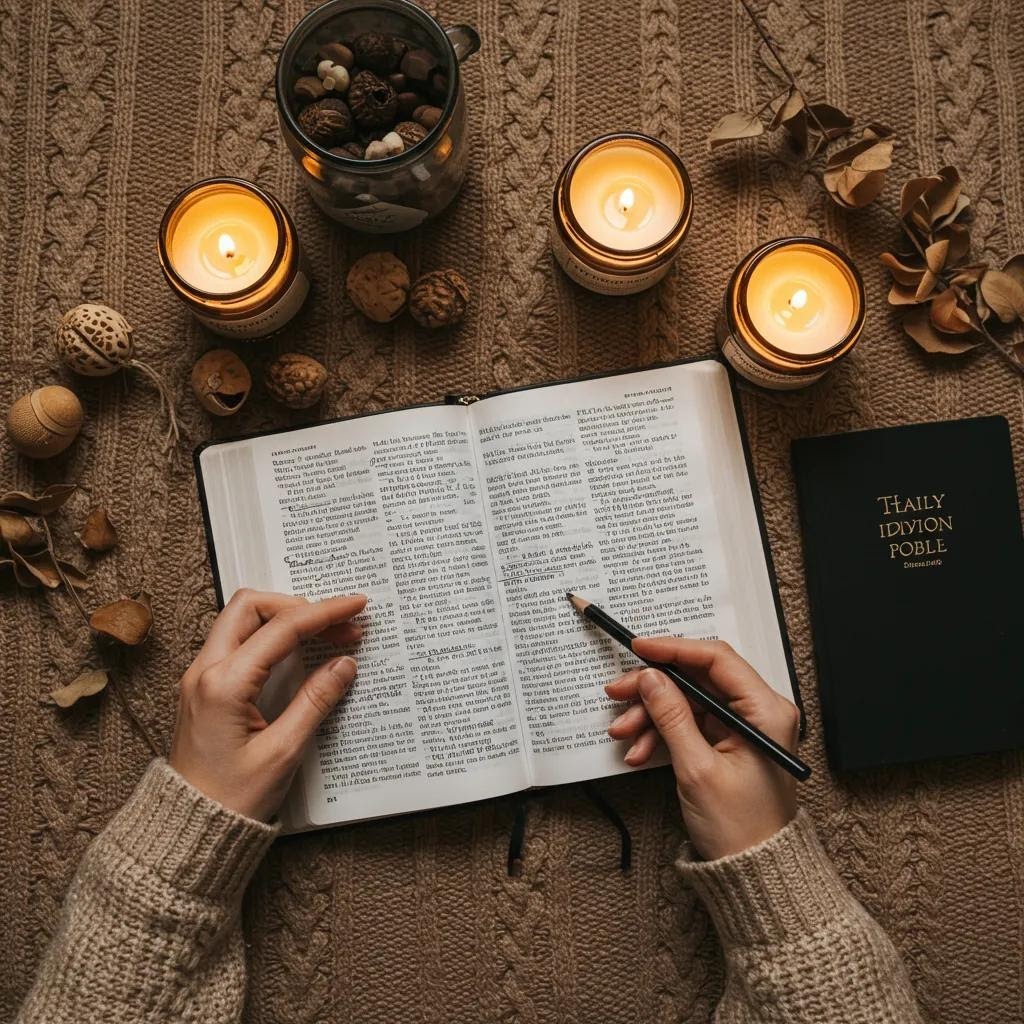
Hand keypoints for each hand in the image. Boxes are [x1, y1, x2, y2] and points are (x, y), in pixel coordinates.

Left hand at [169, 589, 365, 820]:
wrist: (187, 831)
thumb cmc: (230, 801)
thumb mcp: (282, 753)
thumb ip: (314, 701)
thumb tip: (344, 663)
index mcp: (223, 684)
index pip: (281, 628)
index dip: (324, 612)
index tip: (355, 606)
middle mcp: (204, 672)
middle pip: (251, 607)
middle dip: (298, 605)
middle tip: (338, 622)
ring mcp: (200, 678)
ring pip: (242, 621)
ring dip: (284, 618)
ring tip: (325, 633)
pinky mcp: (204, 688)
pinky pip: (237, 643)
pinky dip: (270, 636)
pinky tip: (298, 650)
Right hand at [605, 637, 798, 859]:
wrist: (755, 875)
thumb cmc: (741, 829)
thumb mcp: (697, 769)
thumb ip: (672, 716)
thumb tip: (649, 677)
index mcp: (765, 711)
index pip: (716, 659)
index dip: (673, 649)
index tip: (638, 649)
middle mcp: (758, 712)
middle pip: (697, 679)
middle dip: (653, 688)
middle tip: (617, 693)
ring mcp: (742, 727)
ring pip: (687, 702)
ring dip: (651, 715)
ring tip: (624, 734)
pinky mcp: (727, 742)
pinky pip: (688, 723)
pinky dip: (661, 734)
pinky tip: (640, 751)